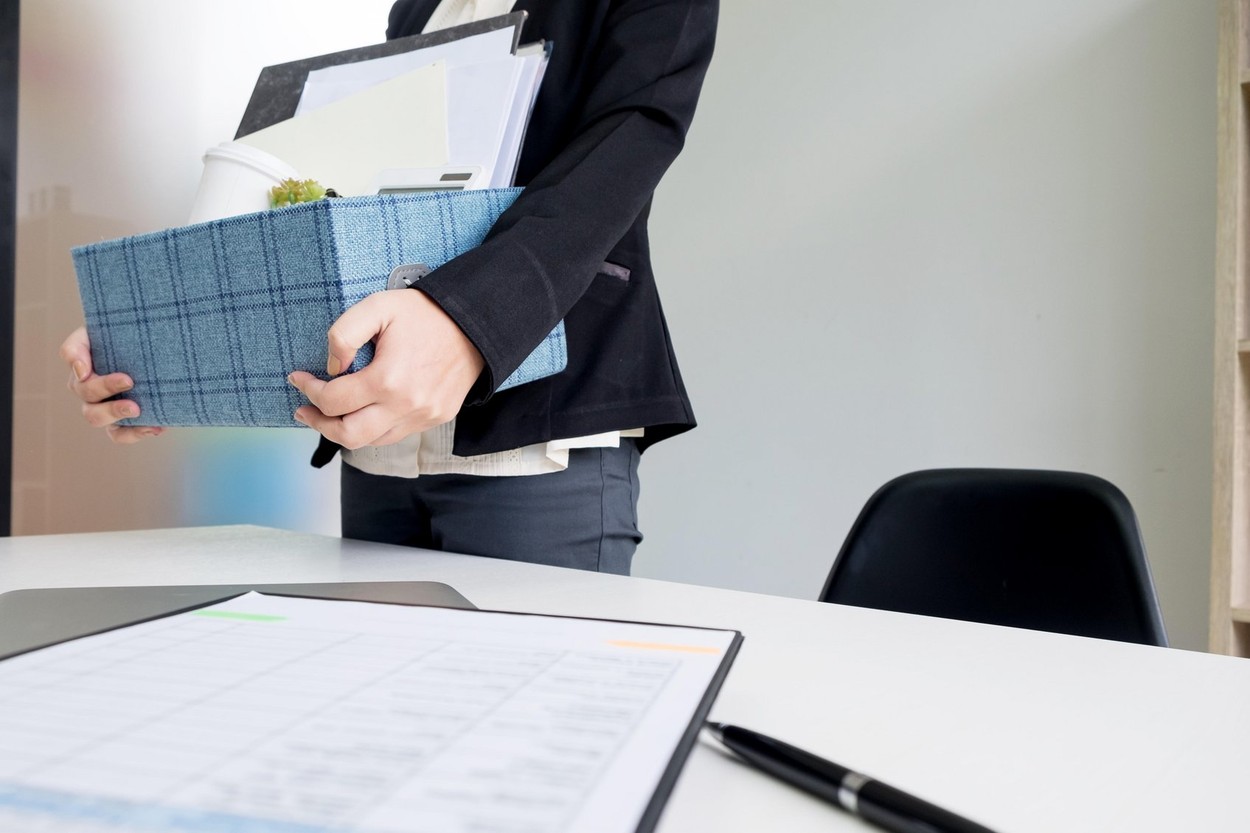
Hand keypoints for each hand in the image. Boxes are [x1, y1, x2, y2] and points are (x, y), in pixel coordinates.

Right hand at [59, 326, 164, 443]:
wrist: (162, 358)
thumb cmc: (135, 342)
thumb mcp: (117, 329)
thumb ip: (90, 341)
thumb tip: (81, 370)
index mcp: (85, 359)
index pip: (72, 355)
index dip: (78, 361)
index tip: (90, 366)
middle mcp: (88, 386)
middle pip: (85, 392)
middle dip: (105, 388)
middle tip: (130, 381)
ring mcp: (103, 407)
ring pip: (95, 418)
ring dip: (115, 413)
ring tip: (137, 409)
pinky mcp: (121, 424)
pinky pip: (119, 435)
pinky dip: (135, 433)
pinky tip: (156, 427)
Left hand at [287, 290, 484, 448]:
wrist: (475, 325)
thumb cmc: (424, 314)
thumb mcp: (378, 307)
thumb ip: (344, 334)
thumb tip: (332, 368)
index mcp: (388, 379)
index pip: (333, 400)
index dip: (308, 390)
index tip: (298, 378)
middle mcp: (405, 405)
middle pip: (348, 435)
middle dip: (319, 423)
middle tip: (304, 409)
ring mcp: (422, 416)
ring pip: (371, 441)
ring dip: (344, 430)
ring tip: (329, 414)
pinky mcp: (434, 419)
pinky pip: (394, 435)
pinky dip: (372, 428)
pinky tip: (363, 411)